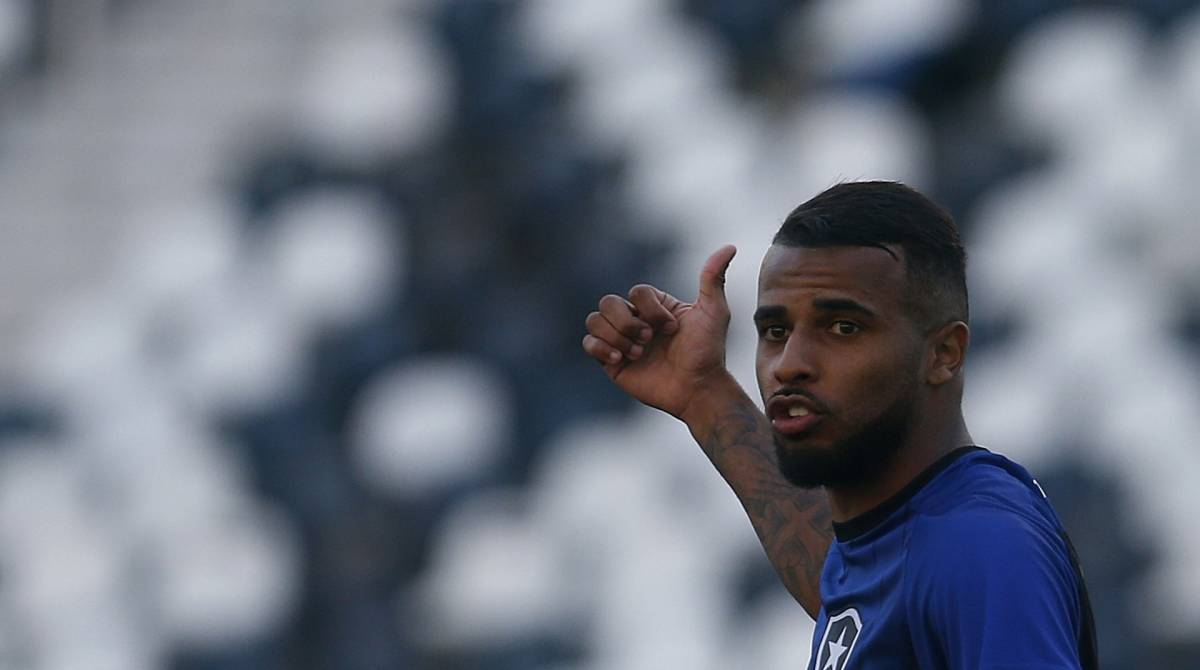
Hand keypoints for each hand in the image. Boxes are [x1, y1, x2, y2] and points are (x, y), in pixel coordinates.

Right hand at [582, 245, 737, 418]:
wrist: (697, 389)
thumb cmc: (708, 352)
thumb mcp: (714, 311)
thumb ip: (713, 278)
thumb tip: (729, 247)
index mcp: (655, 306)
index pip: (636, 291)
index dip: (651, 309)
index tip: (672, 329)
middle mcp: (635, 320)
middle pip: (608, 302)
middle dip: (627, 322)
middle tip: (649, 340)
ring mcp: (621, 340)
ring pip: (595, 320)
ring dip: (617, 337)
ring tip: (638, 354)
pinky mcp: (611, 362)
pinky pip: (588, 344)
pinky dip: (600, 348)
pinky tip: (621, 359)